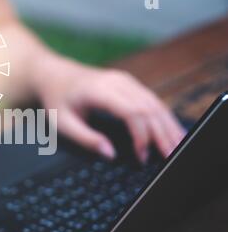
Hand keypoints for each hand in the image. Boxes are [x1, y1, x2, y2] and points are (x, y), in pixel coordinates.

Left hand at [33, 54, 185, 161]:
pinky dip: (163, 117)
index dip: (141, 135)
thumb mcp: (62, 123)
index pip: (131, 112)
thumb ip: (86, 138)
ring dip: (168, 125)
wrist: (54, 74)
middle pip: (149, 107)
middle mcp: (117, 81)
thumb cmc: (56, 99)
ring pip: (155, 102)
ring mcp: (125, 80)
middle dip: (162, 133)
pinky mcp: (129, 83)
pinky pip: (151, 100)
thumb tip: (110, 154)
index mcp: (100, 91)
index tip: (142, 156)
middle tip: (171, 156)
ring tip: (178, 146)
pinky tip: (172, 130)